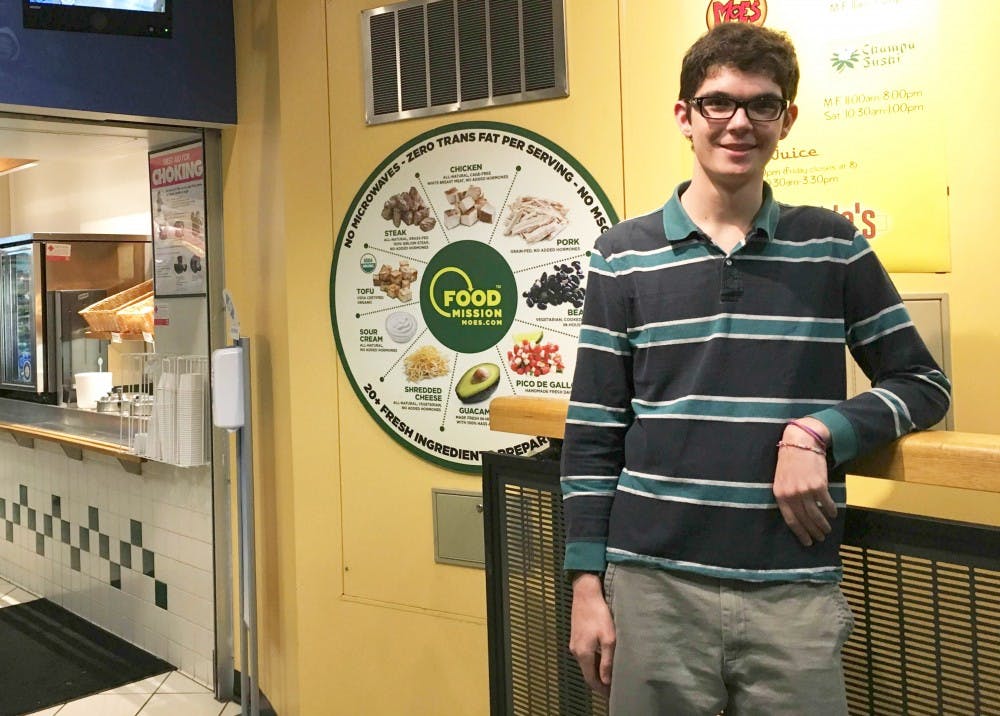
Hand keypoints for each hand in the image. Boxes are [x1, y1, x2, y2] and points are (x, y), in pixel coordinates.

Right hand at [568, 573, 614, 697]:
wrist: (585, 594)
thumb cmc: (599, 614)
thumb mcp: (608, 639)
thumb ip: (607, 661)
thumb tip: (606, 680)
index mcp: (583, 654)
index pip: (591, 679)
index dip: (601, 689)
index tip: (611, 694)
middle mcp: (576, 650)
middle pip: (587, 672)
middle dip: (599, 682)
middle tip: (612, 687)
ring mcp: (574, 643)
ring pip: (585, 663)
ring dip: (595, 670)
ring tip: (609, 674)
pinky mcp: (576, 635)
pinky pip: (584, 654)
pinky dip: (592, 661)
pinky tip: (602, 658)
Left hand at [773, 419, 835, 546]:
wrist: (801, 442)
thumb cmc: (790, 460)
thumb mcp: (781, 479)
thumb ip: (786, 495)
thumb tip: (796, 514)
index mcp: (780, 494)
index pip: (790, 520)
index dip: (800, 533)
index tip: (807, 542)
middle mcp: (791, 494)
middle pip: (804, 520)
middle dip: (813, 531)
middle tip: (820, 538)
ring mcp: (805, 490)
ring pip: (816, 515)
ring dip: (823, 525)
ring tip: (827, 530)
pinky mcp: (818, 485)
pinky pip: (827, 503)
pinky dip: (831, 510)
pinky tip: (833, 514)